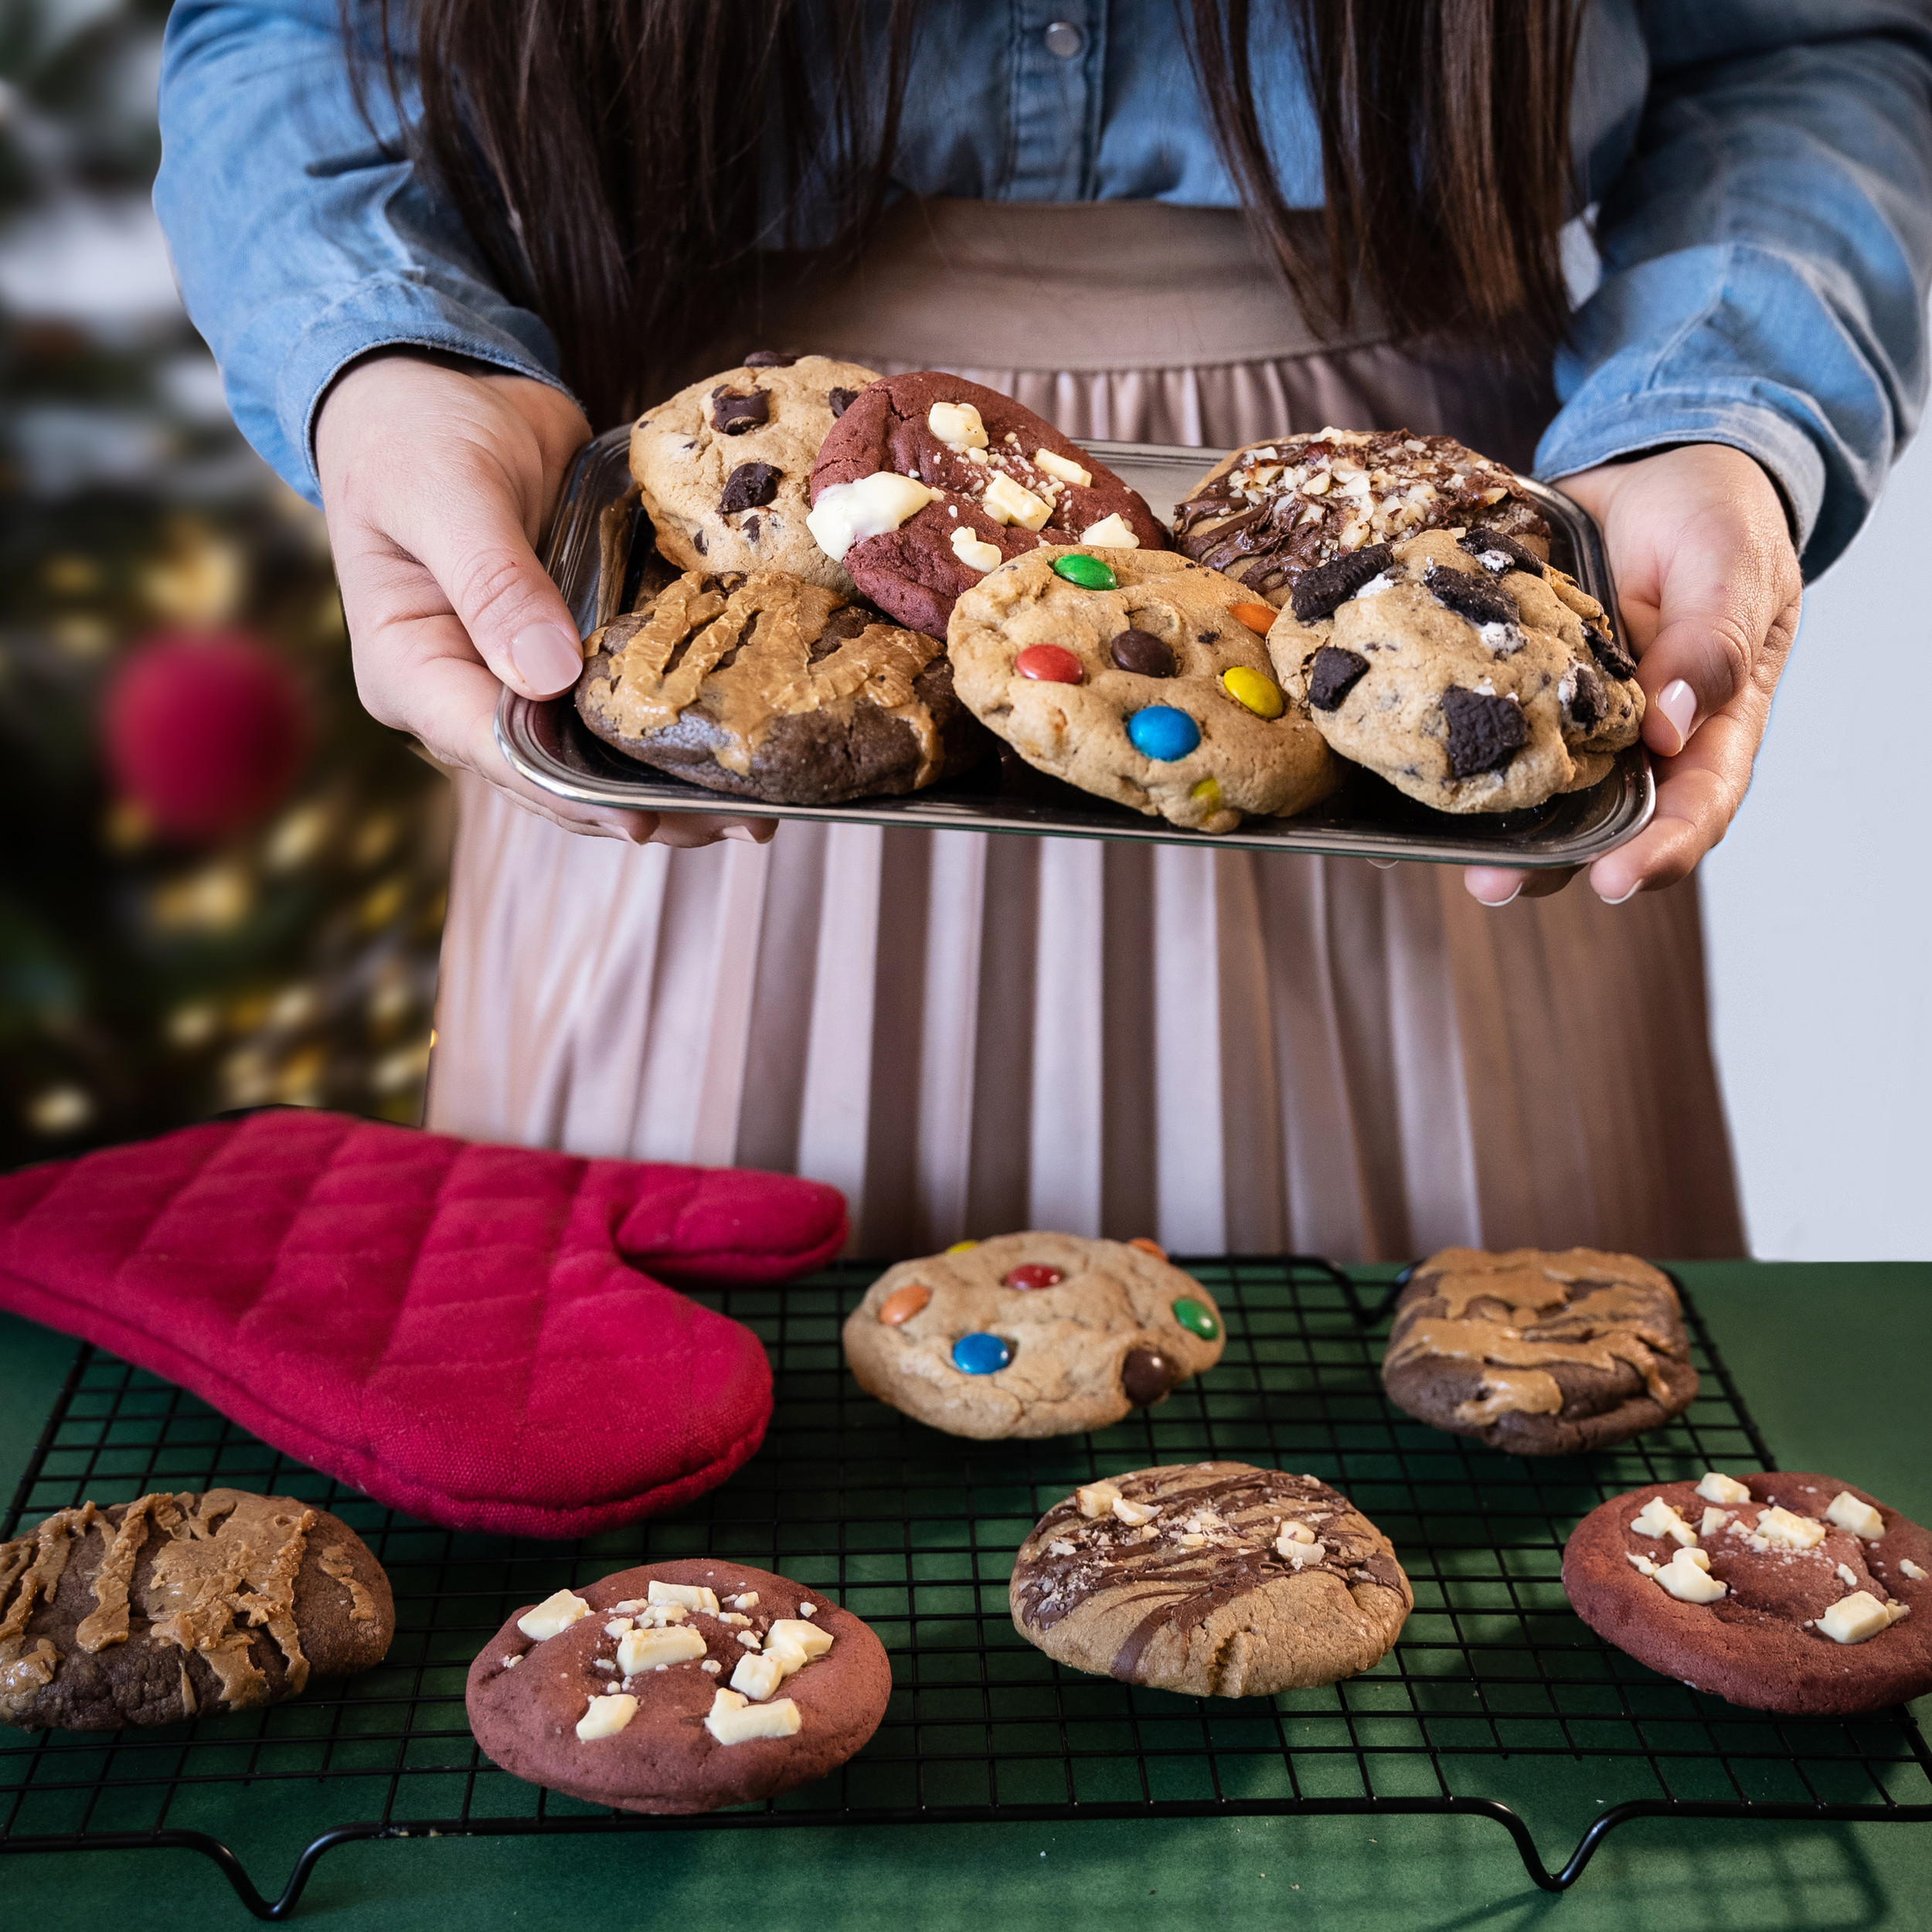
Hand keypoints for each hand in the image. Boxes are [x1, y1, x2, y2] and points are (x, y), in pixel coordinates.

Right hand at [314, 352, 773, 848]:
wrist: (435, 378)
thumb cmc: (415, 429)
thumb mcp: (445, 492)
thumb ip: (493, 579)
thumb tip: (551, 675)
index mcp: (412, 674)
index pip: (497, 754)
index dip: (576, 795)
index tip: (649, 815)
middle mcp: (465, 692)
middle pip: (557, 778)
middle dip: (644, 806)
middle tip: (740, 821)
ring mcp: (518, 676)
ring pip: (596, 755)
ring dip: (672, 783)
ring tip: (757, 806)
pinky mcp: (567, 649)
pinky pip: (622, 703)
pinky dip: (677, 721)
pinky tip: (741, 740)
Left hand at [1462, 442, 1800, 906]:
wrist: (1649, 468)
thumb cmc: (1712, 519)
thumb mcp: (1728, 565)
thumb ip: (1713, 641)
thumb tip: (1674, 722)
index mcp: (1707, 725)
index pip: (1693, 806)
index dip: (1659, 850)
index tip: (1615, 880)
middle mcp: (1634, 740)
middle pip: (1597, 824)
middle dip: (1546, 865)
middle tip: (1494, 885)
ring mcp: (1568, 717)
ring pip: (1529, 791)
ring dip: (1482, 829)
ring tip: (1430, 854)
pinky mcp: (1511, 687)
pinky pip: (1478, 728)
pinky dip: (1439, 756)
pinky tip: (1389, 780)